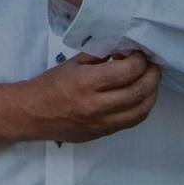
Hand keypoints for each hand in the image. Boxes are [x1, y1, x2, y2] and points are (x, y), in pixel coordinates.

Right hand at [17, 51, 160, 143]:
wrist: (31, 114)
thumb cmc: (49, 86)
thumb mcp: (73, 63)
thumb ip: (99, 57)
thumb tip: (123, 50)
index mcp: (86, 83)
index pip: (128, 71)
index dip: (140, 60)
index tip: (139, 54)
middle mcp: (96, 105)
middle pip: (139, 91)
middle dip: (152, 75)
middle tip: (152, 65)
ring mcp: (101, 123)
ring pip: (141, 110)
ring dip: (151, 93)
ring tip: (149, 81)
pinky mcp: (102, 133)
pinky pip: (131, 121)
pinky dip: (141, 107)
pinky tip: (139, 97)